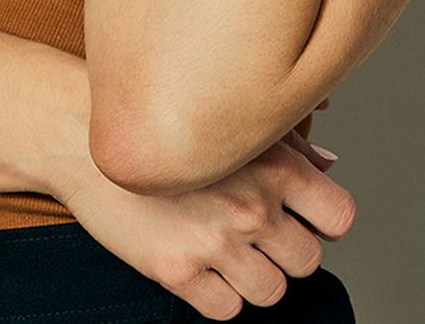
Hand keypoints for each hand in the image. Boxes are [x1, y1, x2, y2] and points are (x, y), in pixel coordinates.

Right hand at [56, 135, 354, 320]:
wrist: (85, 135)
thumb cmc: (162, 122)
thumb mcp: (231, 119)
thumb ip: (288, 145)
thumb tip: (330, 164)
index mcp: (274, 164)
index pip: (339, 217)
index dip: (325, 223)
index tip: (305, 217)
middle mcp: (252, 205)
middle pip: (307, 261)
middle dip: (287, 252)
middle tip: (258, 234)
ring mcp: (216, 243)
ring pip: (272, 293)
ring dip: (256, 277)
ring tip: (230, 250)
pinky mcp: (178, 272)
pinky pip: (227, 312)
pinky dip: (221, 296)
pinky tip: (204, 264)